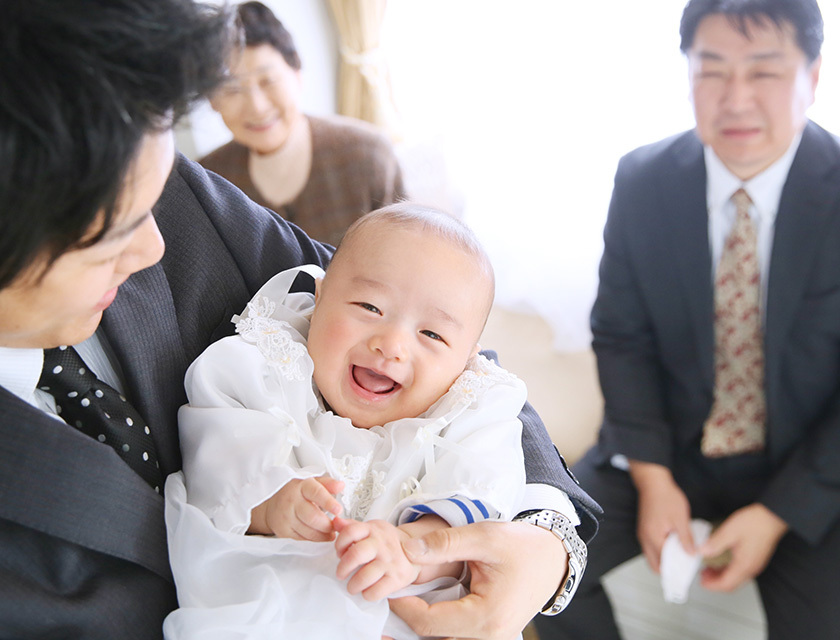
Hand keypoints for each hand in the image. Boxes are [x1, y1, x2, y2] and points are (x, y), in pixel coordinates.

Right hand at [249, 475, 343, 540]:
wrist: (272, 506)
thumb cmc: (296, 494)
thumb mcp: (311, 483)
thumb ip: (327, 484)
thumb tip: (341, 485)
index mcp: (301, 486)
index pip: (316, 493)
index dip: (328, 502)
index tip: (339, 510)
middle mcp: (292, 501)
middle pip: (313, 517)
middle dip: (328, 524)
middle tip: (336, 526)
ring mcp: (286, 517)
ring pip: (308, 531)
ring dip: (323, 534)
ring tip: (331, 533)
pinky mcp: (283, 531)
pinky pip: (302, 538)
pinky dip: (314, 539)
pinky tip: (320, 536)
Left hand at [334, 517, 419, 599]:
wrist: (415, 553)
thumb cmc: (385, 543)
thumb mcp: (371, 530)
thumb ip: (352, 526)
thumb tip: (336, 521)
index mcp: (373, 530)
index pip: (350, 531)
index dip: (339, 544)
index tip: (339, 553)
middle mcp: (382, 544)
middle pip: (356, 554)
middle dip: (342, 568)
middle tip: (340, 574)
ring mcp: (391, 561)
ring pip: (364, 577)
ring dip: (352, 585)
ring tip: (352, 586)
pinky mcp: (398, 578)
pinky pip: (375, 592)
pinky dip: (367, 594)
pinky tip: (367, 590)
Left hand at [388, 521, 567, 639]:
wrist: (552, 557)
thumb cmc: (523, 547)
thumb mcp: (483, 537)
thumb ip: (444, 544)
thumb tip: (408, 551)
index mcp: (487, 617)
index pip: (428, 622)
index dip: (402, 608)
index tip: (385, 592)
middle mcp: (490, 637)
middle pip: (432, 639)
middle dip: (405, 625)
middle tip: (382, 611)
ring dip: (420, 630)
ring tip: (395, 616)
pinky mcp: (489, 636)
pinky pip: (455, 638)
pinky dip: (436, 629)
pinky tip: (419, 615)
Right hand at [629, 460, 693, 572]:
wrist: (653, 481)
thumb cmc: (665, 496)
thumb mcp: (681, 518)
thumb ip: (686, 539)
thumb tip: (691, 554)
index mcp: (653, 538)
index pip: (663, 564)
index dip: (675, 570)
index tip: (687, 571)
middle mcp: (645, 538)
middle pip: (655, 565)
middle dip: (669, 568)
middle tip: (684, 566)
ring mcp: (643, 534)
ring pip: (653, 556)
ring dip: (665, 558)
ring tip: (682, 554)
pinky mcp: (645, 528)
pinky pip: (652, 546)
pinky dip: (662, 549)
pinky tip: (675, 543)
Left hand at [699, 503, 787, 591]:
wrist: (772, 517)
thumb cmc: (755, 523)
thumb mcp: (730, 531)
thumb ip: (715, 543)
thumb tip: (703, 552)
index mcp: (744, 564)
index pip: (726, 584)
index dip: (712, 585)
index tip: (702, 582)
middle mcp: (751, 568)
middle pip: (732, 584)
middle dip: (715, 583)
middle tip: (702, 576)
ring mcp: (754, 564)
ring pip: (736, 578)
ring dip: (721, 577)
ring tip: (708, 570)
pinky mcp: (755, 559)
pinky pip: (740, 571)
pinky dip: (728, 571)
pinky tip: (721, 564)